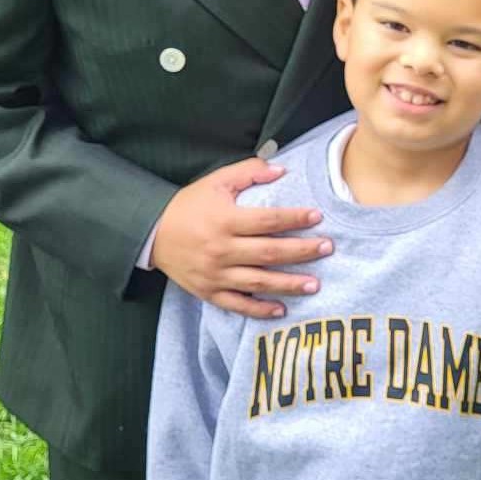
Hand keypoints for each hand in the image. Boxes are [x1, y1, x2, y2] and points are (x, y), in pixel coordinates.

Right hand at [152, 158, 331, 318]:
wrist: (152, 233)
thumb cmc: (189, 204)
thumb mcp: (216, 181)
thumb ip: (249, 173)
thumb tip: (282, 170)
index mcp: (225, 220)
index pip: (267, 220)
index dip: (294, 218)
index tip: (318, 216)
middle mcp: (221, 249)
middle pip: (269, 252)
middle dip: (301, 251)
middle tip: (327, 248)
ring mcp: (215, 274)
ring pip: (258, 282)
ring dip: (288, 284)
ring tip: (315, 285)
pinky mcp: (208, 292)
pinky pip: (237, 305)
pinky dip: (259, 310)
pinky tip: (281, 309)